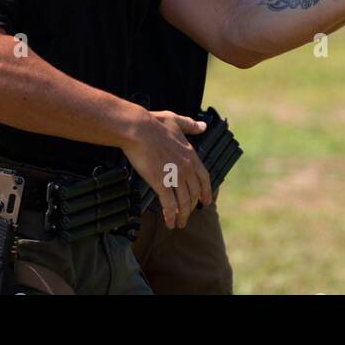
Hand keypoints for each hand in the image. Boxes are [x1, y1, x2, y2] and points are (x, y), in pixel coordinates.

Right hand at [121, 110, 211, 228]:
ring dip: (182, 215)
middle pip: (194, 192)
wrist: (138, 129)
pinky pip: (169, 204)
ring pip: (184, 201)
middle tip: (189, 215)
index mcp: (191, 154)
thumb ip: (190, 125)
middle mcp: (187, 167)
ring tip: (180, 224)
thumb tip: (203, 125)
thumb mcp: (176, 121)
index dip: (206, 191)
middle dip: (192, 206)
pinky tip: (170, 222)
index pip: (204, 177)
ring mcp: (175, 175)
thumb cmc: (154, 124)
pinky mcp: (161, 182)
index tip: (206, 201)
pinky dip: (170, 215)